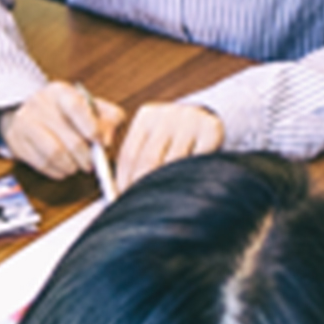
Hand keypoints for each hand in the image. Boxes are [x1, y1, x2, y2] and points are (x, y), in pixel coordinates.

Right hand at [0, 79, 126, 182]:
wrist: (26, 111)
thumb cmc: (64, 111)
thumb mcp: (88, 105)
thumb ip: (108, 118)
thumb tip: (107, 140)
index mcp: (60, 91)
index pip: (76, 107)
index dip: (92, 128)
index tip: (101, 143)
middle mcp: (40, 103)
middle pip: (71, 139)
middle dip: (86, 157)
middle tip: (91, 163)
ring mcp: (26, 122)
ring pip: (55, 154)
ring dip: (71, 166)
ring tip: (76, 166)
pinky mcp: (16, 141)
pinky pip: (42, 164)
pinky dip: (57, 171)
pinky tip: (62, 168)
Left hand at [107, 99, 225, 192]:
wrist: (209, 118)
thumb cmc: (174, 138)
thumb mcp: (154, 140)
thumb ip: (136, 161)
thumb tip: (112, 196)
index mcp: (146, 116)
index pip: (128, 155)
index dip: (124, 182)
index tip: (123, 201)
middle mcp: (167, 114)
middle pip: (148, 160)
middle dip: (144, 187)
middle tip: (144, 209)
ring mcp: (190, 120)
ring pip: (174, 163)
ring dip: (169, 185)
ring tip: (167, 201)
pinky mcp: (211, 129)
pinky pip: (197, 161)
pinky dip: (192, 176)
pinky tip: (190, 185)